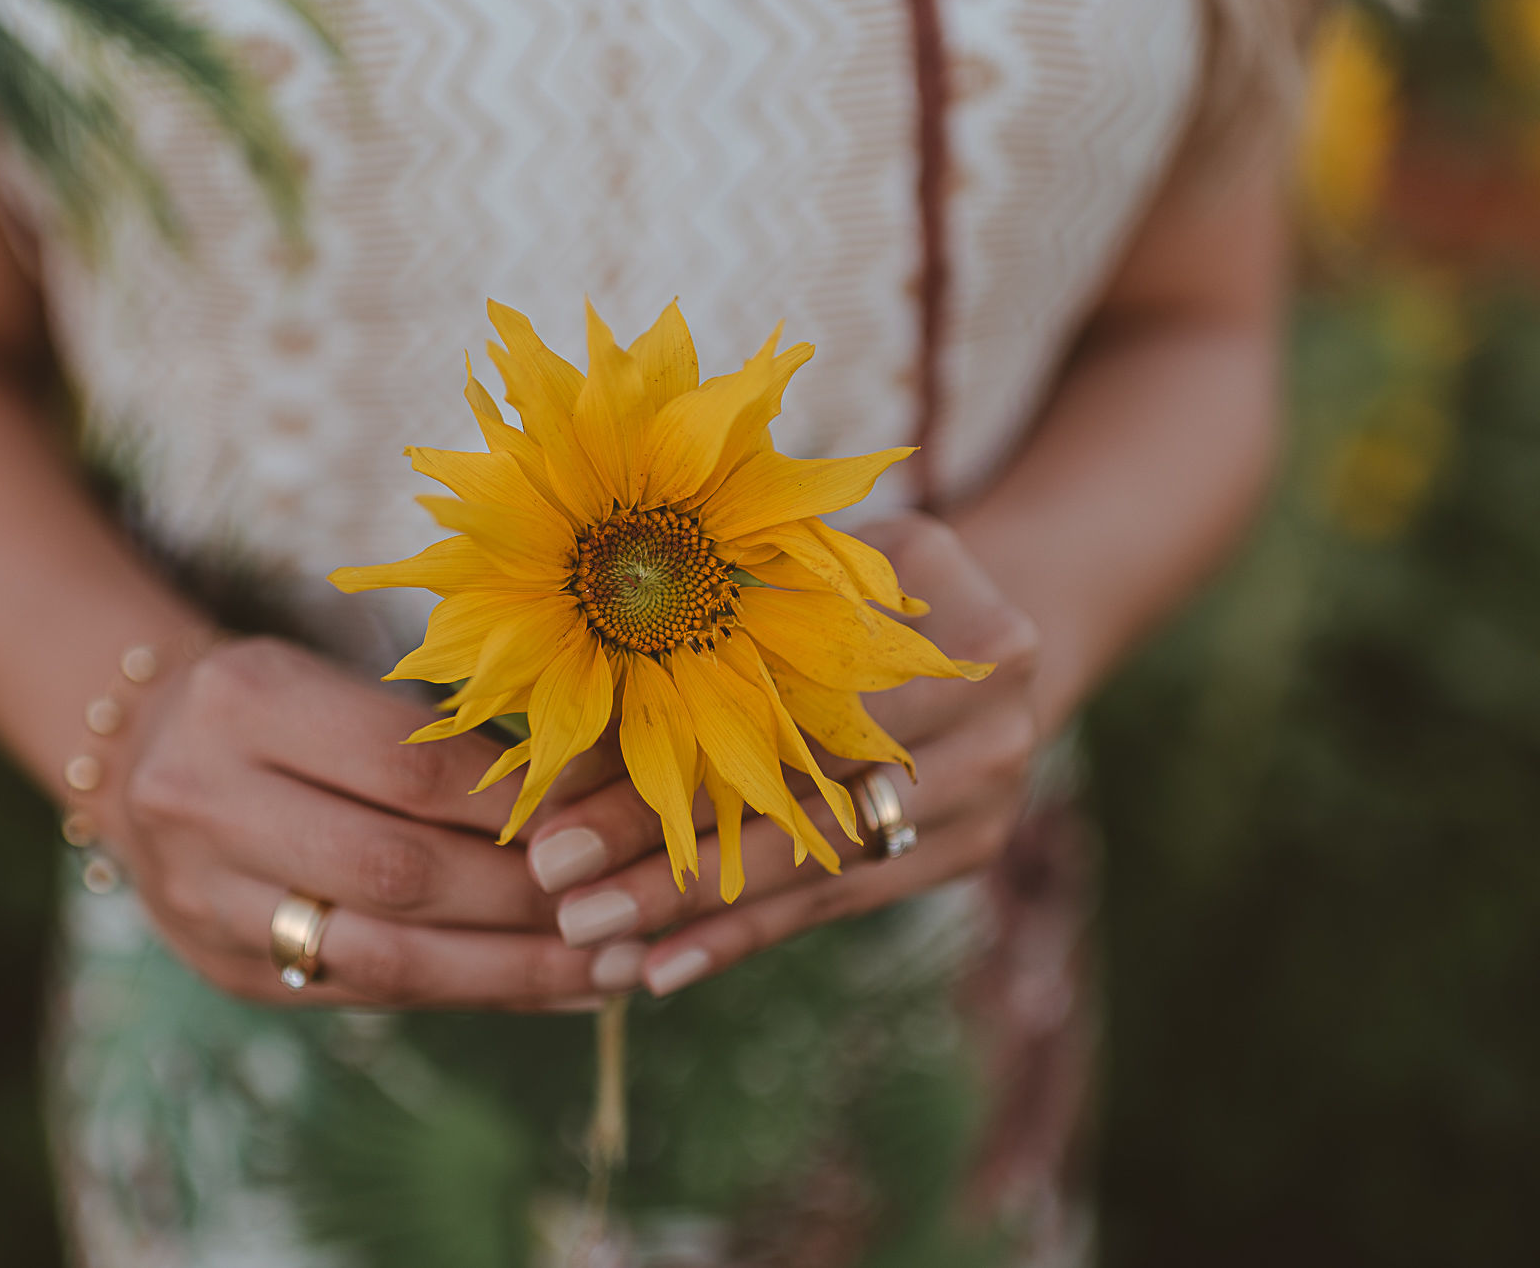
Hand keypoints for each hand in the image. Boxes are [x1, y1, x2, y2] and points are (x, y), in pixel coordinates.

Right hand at [94, 636, 605, 1010]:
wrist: (138, 753)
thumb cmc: (279, 704)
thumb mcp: (338, 679)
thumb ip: (442, 737)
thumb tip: (592, 798)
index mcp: (245, 701)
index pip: (407, 764)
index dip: (516, 799)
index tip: (604, 814)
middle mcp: (207, 801)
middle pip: (397, 871)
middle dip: (525, 897)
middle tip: (622, 905)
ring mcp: (208, 899)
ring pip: (383, 957)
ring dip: (511, 971)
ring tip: (609, 968)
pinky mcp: (227, 969)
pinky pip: (368, 994)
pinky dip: (469, 993)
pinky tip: (548, 989)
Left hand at [523, 512, 1041, 996]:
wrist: (985, 628)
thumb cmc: (850, 584)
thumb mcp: (793, 573)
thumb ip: (702, 630)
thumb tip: (559, 712)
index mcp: (937, 623)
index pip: (777, 707)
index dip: (667, 754)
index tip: (552, 811)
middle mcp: (981, 711)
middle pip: (797, 794)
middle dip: (668, 849)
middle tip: (558, 890)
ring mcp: (986, 790)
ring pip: (812, 865)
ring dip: (693, 907)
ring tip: (591, 937)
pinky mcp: (966, 848)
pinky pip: (835, 903)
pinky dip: (742, 934)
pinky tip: (662, 966)